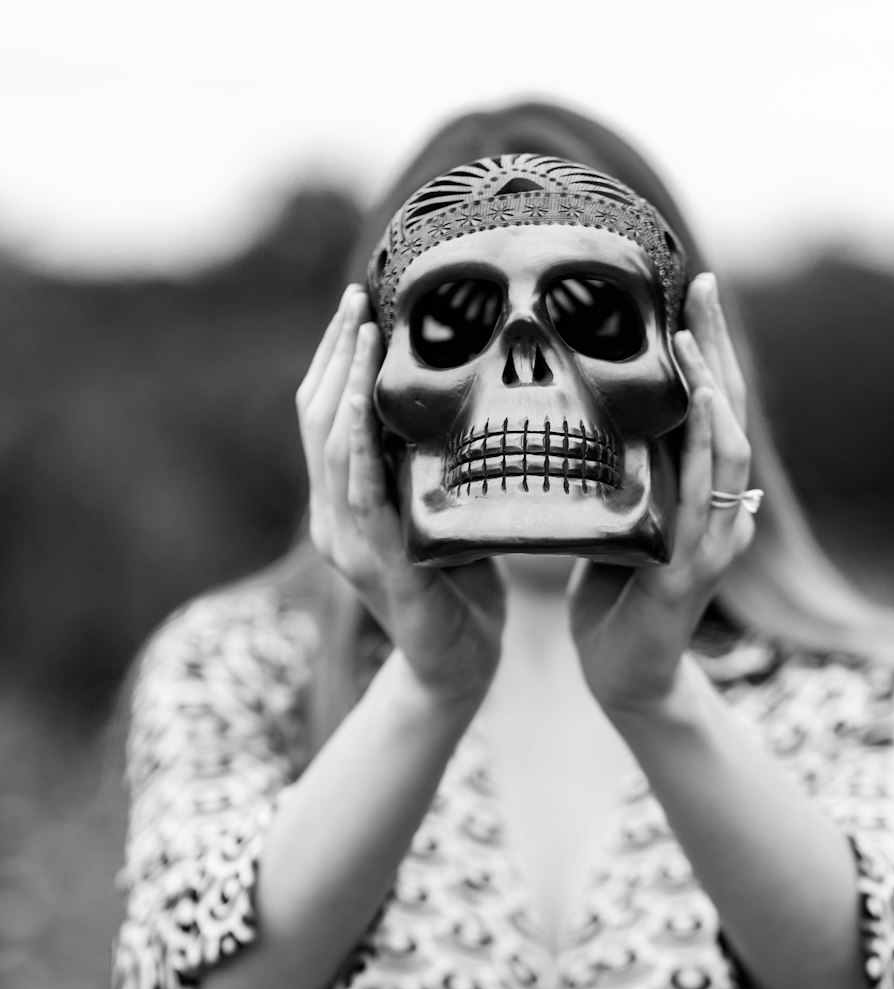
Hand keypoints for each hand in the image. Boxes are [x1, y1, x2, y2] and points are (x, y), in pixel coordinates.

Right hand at [296, 285, 505, 705]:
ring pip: (332, 449)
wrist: (458, 669)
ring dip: (344, 384)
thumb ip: (431, 465)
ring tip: (361, 332)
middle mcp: (333, 520)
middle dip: (335, 353)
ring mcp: (349, 545)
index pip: (323, 415)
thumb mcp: (441, 512)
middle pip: (316, 419)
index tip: (356, 303)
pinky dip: (359, 451)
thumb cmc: (460, 590)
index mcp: (342, 504)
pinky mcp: (380, 568)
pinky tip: (362, 409)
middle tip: (358, 297)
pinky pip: (363, 499)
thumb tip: (456, 395)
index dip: (332, 357)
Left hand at [569, 271, 754, 712]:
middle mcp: (716, 509)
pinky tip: (701, 405)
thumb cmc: (612, 604)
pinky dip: (706, 446)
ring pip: (728, 447)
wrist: (622, 680)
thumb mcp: (611, 523)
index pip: (707, 407)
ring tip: (695, 333)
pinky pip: (706, 498)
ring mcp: (711, 539)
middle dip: (717, 345)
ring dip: (714, 387)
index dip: (704, 349)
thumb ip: (618, 476)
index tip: (688, 290)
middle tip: (703, 282)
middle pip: (727, 411)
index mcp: (696, 493)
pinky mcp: (691, 571)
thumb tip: (592, 416)